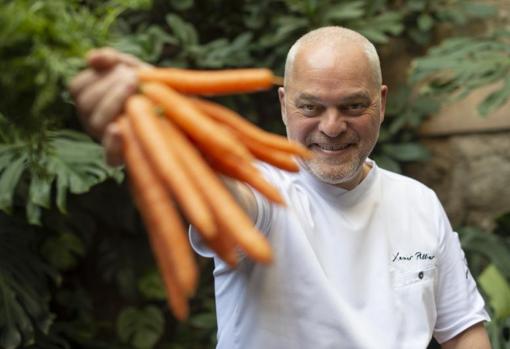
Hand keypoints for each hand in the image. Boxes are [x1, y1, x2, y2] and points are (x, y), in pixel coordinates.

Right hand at [69, 48, 149, 165]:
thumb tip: (90, 57)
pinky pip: (109, 155)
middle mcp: (91, 120)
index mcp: (89, 99)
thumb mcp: (131, 67)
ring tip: (135, 90)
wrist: (174, 109)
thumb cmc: (148, 85)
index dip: (95, 75)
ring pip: (96, 123)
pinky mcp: (120, 157)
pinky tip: (118, 128)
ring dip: (114, 104)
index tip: (119, 67)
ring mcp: (104, 139)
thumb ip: (112, 59)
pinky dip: (112, 143)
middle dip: (110, 87)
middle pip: (86, 104)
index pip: (77, 87)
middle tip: (132, 78)